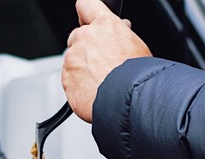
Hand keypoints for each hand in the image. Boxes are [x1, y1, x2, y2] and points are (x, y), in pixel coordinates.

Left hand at [62, 0, 150, 121]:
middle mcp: (85, 37)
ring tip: (102, 85)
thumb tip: (122, 27)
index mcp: (104, 25)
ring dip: (83, 70)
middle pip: (78, 37)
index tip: (88, 21)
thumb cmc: (137, 77)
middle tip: (102, 65)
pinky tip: (95, 94)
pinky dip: (79, 87)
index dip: (86, 13)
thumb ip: (123, 35)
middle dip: (87, 48)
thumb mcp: (138, 47)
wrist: (126, 103)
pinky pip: (70, 80)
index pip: (86, 5)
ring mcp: (72, 58)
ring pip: (73, 61)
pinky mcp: (66, 79)